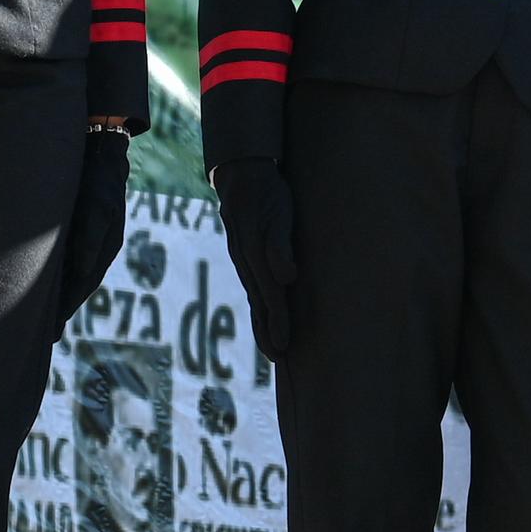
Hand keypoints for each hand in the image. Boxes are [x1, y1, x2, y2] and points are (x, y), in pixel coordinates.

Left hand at [55, 134, 132, 325]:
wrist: (100, 153)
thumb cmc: (98, 180)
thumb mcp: (97, 208)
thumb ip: (91, 240)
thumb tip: (84, 271)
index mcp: (104, 248)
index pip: (82, 286)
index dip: (66, 308)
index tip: (52, 331)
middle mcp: (96, 249)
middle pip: (76, 287)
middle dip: (61, 312)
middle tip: (46, 338)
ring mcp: (87, 241)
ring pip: (70, 277)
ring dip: (57, 298)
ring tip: (43, 322)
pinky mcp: (76, 232)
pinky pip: (66, 263)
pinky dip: (56, 279)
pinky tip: (43, 287)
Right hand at [215, 158, 297, 360]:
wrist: (243, 174)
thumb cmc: (267, 192)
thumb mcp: (277, 213)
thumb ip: (279, 245)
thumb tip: (286, 277)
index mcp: (254, 254)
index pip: (270, 295)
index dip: (277, 321)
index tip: (284, 345)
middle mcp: (246, 261)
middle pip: (259, 302)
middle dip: (268, 331)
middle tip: (278, 358)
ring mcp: (244, 258)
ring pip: (255, 297)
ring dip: (263, 322)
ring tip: (273, 346)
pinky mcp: (247, 254)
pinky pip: (254, 286)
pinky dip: (260, 305)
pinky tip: (265, 315)